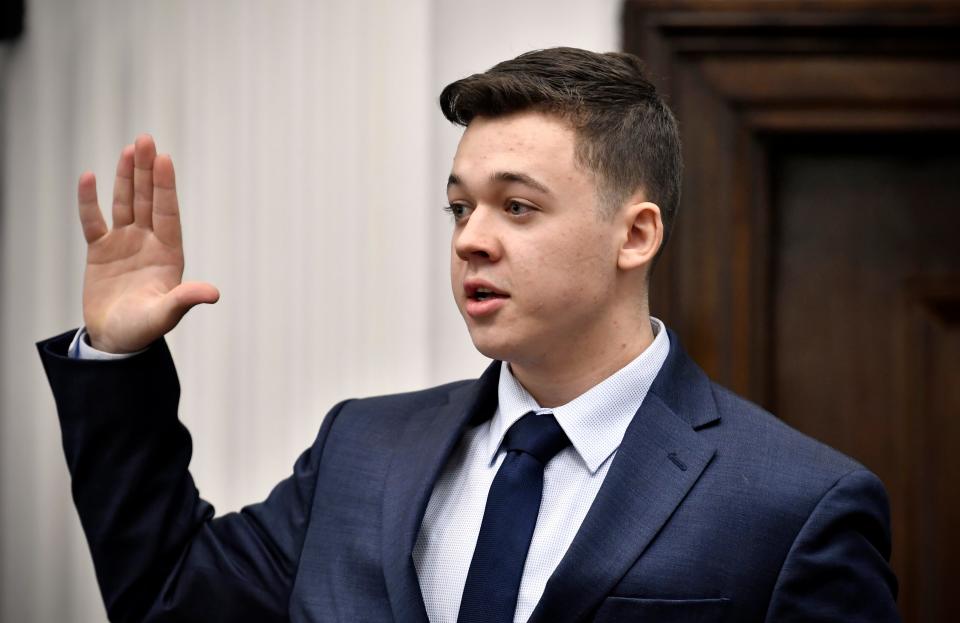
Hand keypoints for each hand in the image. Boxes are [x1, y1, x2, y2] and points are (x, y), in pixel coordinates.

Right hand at [78, 134, 218, 352]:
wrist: (116, 341)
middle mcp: (149, 243)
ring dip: (127, 177)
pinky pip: (93, 221)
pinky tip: (89, 177)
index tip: (165, 159)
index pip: (167, 213)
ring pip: (126, 203)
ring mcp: (124, 244)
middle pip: (148, 200)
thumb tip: (213, 294)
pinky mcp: (100, 251)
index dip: (165, 187)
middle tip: (147, 139)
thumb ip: (185, 300)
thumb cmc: (144, 329)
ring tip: (130, 148)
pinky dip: (90, 202)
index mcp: (169, 254)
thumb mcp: (166, 315)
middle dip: (147, 171)